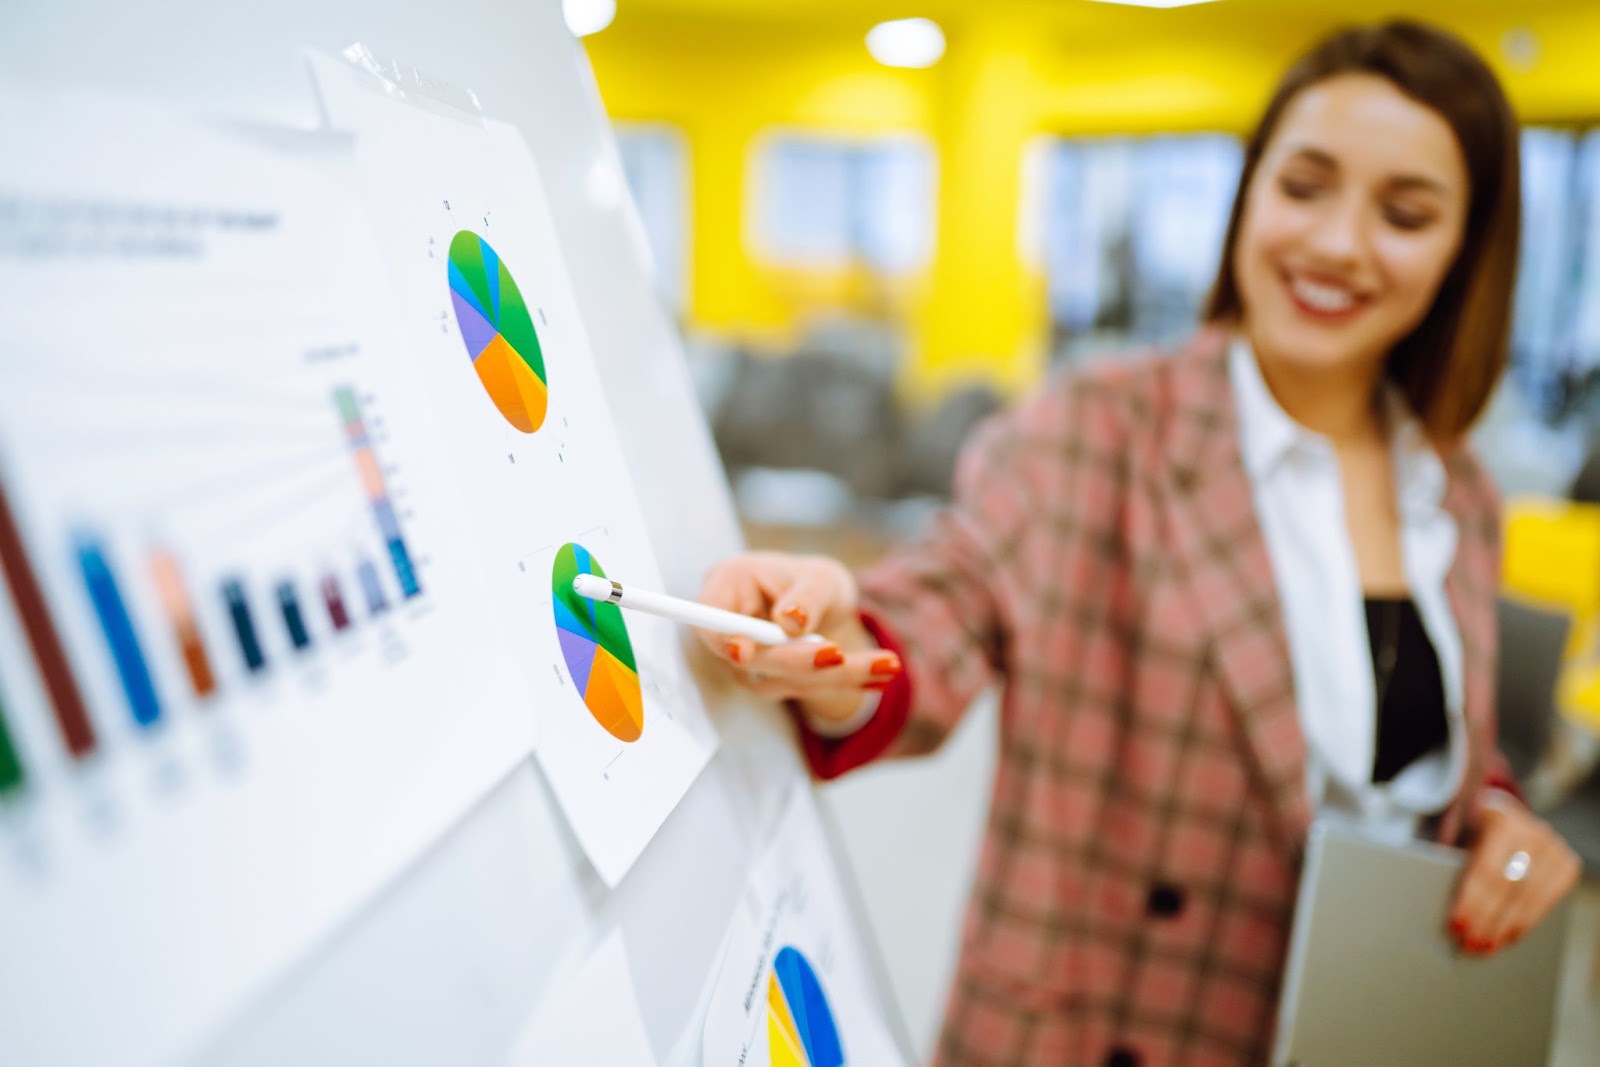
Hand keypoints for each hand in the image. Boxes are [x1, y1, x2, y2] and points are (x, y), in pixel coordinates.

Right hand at [695, 551, 900, 724]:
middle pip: (754, 658)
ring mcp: (752, 665)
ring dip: (839, 676)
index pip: (710, 622)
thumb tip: (791, 622)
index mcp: (727, 590)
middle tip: (837, 655)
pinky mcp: (776, 686)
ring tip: (888, 664)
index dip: (722, 639)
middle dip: (798, 661)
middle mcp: (733, 632)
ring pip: (787, 680)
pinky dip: (848, 683)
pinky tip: (881, 676)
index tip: (743, 650)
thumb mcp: (818, 577)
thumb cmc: (813, 582)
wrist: (825, 608)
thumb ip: (805, 596)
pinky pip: (809, 690)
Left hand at [1448, 792, 1580, 955]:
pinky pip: (1545, 901)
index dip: (1471, 902)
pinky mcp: (1567, 864)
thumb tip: (1445, 908)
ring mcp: (1553, 847)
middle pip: (1507, 888)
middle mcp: (1532, 831)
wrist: (1502, 810)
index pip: (1486, 870)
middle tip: (1470, 944)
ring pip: (1529, 898)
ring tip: (1486, 946)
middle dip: (1487, 921)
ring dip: (1506, 928)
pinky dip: (1525, 923)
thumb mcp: (1457, 833)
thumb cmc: (1473, 827)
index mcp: (1500, 819)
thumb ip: (1451, 863)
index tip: (1456, 926)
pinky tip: (1508, 936)